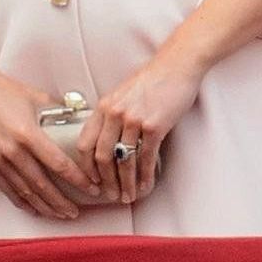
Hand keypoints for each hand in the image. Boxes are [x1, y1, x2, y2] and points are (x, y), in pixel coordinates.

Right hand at [0, 61, 95, 219]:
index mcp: (27, 133)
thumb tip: (79, 117)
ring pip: (25, 192)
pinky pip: (8, 189)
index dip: (77, 179)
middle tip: (76, 212)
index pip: (58, 164)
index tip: (91, 187)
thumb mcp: (35, 96)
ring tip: (59, 214)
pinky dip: (22, 202)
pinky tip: (33, 208)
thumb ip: (58, 109)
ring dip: (44, 207)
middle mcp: (12, 151)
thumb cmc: (0, 89)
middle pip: (42, 185)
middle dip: (61, 202)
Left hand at [78, 53, 203, 204]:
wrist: (177, 65)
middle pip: (102, 158)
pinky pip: (146, 158)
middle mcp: (114, 113)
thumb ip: (111, 114)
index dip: (86, 168)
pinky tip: (146, 186)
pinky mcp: (154, 126)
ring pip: (123, 162)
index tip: (92, 181)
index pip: (85, 143)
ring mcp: (133, 120)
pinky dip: (145, 177)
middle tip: (111, 195)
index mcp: (103, 106)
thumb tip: (107, 142)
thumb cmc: (152, 79)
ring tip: (128, 196)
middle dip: (106, 182)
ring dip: (125, 184)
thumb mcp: (122, 93)